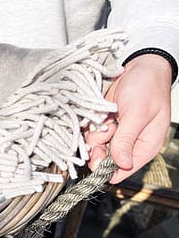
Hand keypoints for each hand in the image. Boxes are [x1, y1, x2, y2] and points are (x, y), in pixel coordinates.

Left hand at [85, 54, 172, 183]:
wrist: (140, 66)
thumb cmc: (147, 87)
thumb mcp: (137, 114)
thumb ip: (127, 140)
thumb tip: (122, 165)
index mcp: (144, 147)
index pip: (123, 171)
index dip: (108, 169)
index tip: (100, 156)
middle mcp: (129, 144)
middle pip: (104, 161)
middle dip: (99, 149)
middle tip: (104, 132)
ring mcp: (115, 135)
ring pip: (95, 148)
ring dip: (95, 136)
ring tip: (106, 120)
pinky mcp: (104, 126)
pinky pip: (89, 134)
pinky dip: (90, 127)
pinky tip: (100, 116)